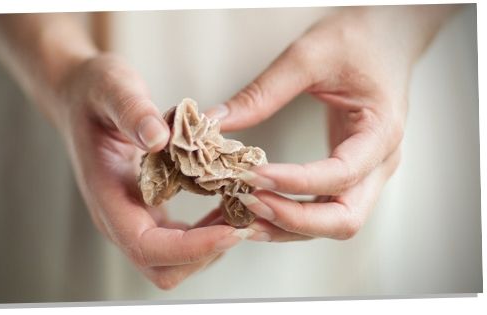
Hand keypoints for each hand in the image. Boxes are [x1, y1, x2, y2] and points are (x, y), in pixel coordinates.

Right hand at [55, 54, 256, 288]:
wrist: (79, 98)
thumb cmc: (93, 92)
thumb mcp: (112, 88)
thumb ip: (132, 111)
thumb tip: (158, 137)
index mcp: (106, 195)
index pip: (146, 246)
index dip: (191, 248)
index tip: (231, 230)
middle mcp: (118, 217)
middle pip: (162, 269)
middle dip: (205, 254)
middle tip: (242, 222)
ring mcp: (133, 217)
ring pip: (174, 262)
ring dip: (211, 247)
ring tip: (241, 213)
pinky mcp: (147, 211)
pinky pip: (180, 241)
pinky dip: (207, 233)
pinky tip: (226, 205)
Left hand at [206, 6, 454, 241]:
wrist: (385, 36)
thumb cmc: (358, 40)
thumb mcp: (309, 55)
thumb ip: (262, 92)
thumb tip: (216, 122)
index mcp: (381, 131)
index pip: (340, 175)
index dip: (294, 182)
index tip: (251, 175)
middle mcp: (380, 162)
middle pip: (344, 218)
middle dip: (293, 219)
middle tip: (248, 204)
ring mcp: (367, 172)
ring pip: (333, 223)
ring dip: (289, 226)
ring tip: (244, 217)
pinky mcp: (350, 174)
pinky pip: (324, 209)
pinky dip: (292, 217)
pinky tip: (261, 211)